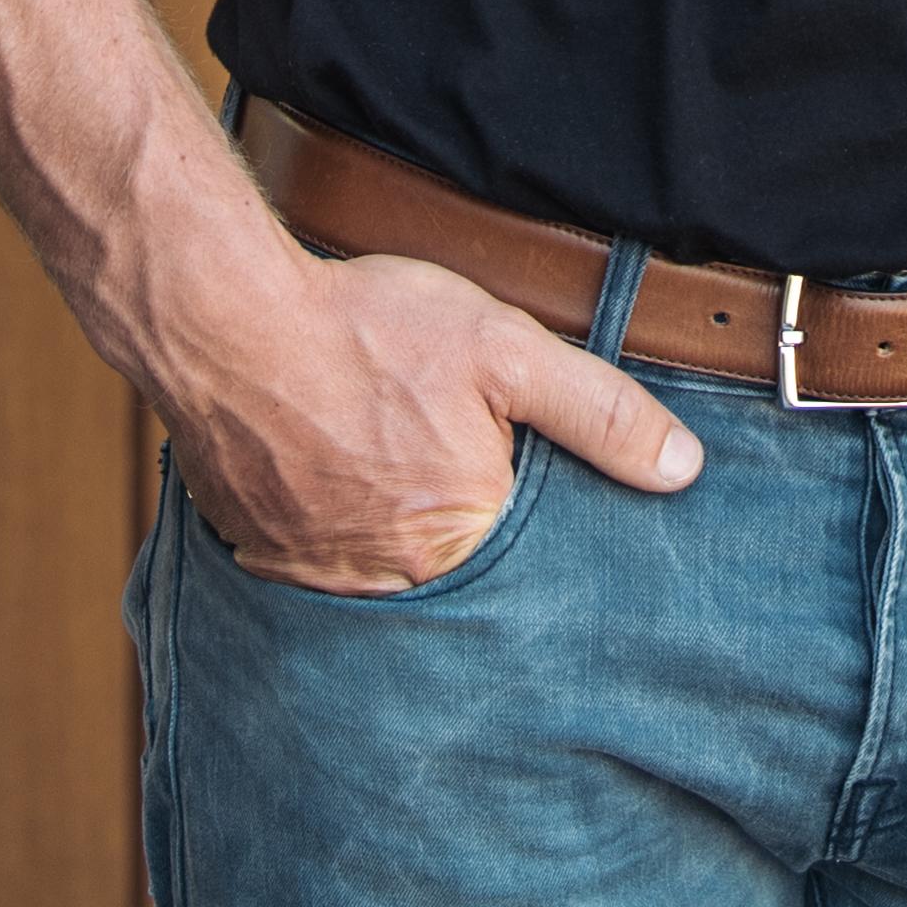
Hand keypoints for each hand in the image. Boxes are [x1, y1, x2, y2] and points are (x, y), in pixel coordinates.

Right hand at [164, 244, 705, 592]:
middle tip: (435, 451)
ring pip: (384, 568)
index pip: (526, 558)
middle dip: (459, 523)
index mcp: (461, 543)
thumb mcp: (506, 351)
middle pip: (455, 566)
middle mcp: (390, 583)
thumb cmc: (367, 331)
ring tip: (386, 456)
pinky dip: (332, 524)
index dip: (529, 508)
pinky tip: (334, 468)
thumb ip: (597, 412)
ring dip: (393, 529)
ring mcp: (317, 576)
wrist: (225, 322)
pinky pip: (317, 560)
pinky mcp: (264, 556)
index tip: (514, 469)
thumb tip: (681, 470)